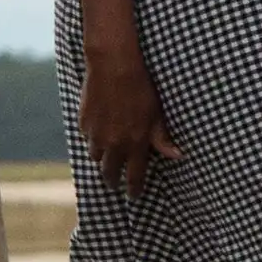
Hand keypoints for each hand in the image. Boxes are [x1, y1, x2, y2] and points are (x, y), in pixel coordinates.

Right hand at [80, 37, 179, 196]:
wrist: (114, 65)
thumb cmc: (142, 87)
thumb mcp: (157, 113)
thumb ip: (163, 138)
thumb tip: (178, 156)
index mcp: (135, 143)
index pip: (134, 176)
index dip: (134, 189)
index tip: (134, 196)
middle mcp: (113, 143)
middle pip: (109, 172)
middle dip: (113, 180)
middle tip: (115, 184)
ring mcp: (95, 134)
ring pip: (95, 157)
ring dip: (102, 160)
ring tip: (106, 160)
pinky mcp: (83, 122)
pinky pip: (87, 138)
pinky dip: (92, 140)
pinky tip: (97, 134)